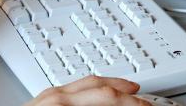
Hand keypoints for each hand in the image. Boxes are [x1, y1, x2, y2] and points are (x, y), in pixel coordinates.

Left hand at [25, 75, 148, 105]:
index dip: (132, 104)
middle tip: (143, 102)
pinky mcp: (42, 99)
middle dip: (127, 94)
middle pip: (101, 87)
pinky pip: (75, 85)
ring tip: (128, 90)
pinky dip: (94, 86)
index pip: (108, 99)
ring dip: (112, 85)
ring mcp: (47, 96)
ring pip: (88, 81)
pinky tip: (99, 91)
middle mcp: (55, 97)